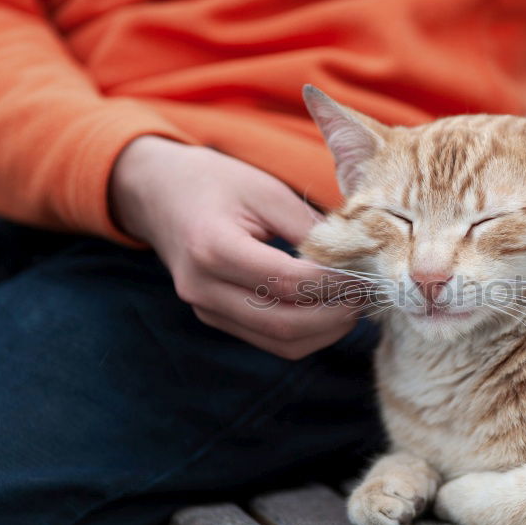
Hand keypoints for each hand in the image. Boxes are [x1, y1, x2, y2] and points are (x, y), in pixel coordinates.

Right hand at [110, 136, 355, 359]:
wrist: (157, 192)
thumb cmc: (214, 182)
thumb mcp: (265, 190)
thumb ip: (309, 226)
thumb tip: (359, 256)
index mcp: (212, 248)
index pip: (287, 282)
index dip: (334, 284)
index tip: (368, 275)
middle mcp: (203, 288)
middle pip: (285, 324)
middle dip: (336, 317)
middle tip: (369, 297)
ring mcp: (206, 309)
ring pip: (280, 342)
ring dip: (326, 332)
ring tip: (355, 306)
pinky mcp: (214, 318)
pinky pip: (268, 339)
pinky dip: (306, 333)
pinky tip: (330, 310)